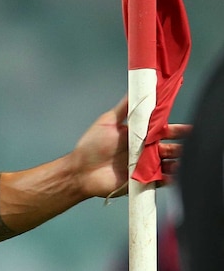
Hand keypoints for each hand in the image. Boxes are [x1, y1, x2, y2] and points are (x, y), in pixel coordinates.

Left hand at [71, 96, 189, 197]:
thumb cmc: (91, 146)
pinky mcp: (142, 181)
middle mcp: (144, 151)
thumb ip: (124, 108)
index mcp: (138, 135)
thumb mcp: (108, 122)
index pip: (163, 131)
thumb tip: (135, 88)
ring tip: (183, 160)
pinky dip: (170, 178)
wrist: (80, 171)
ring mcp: (144, 166)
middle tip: (190, 144)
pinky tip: (175, 175)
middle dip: (182, 146)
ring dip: (178, 162)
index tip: (188, 128)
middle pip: (170, 147)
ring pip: (169, 164)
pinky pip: (161, 180)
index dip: (176, 130)